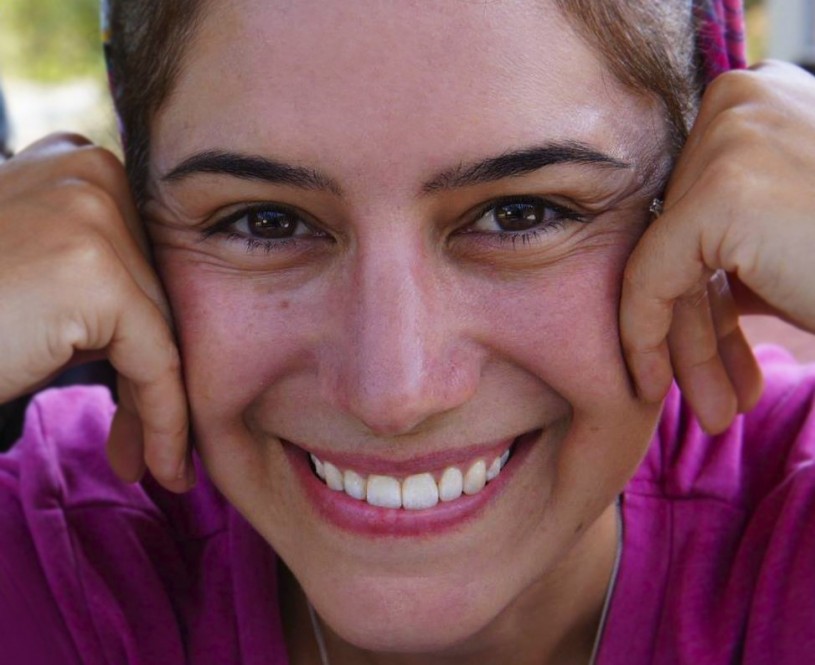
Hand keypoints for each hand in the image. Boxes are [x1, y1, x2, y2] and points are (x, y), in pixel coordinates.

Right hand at [0, 135, 193, 491]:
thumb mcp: (37, 275)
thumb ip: (89, 273)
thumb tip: (151, 328)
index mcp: (76, 160)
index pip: (139, 264)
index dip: (143, 337)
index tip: (144, 400)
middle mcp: (93, 170)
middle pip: (151, 296)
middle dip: (149, 377)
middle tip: (141, 445)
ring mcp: (94, 216)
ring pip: (159, 330)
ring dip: (156, 405)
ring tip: (150, 463)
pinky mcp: (95, 273)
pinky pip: (156, 360)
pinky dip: (165, 420)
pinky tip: (163, 467)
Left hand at [620, 61, 814, 432]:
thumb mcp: (784, 241)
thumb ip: (726, 241)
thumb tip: (667, 275)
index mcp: (756, 98)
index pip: (695, 207)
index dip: (697, 287)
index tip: (701, 352)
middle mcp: (738, 100)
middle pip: (680, 237)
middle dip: (694, 327)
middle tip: (711, 397)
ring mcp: (729, 140)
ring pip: (666, 262)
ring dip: (687, 346)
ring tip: (711, 410)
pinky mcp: (720, 195)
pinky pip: (650, 278)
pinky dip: (646, 336)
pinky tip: (655, 384)